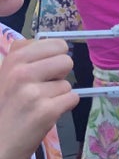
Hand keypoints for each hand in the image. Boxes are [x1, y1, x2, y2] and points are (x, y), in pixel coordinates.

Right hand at [0, 38, 77, 158]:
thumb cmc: (5, 107)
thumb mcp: (6, 74)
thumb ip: (26, 57)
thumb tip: (57, 46)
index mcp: (13, 59)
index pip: (56, 44)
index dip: (56, 58)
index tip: (45, 70)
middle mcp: (22, 72)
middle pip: (66, 61)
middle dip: (60, 75)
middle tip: (43, 88)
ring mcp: (33, 92)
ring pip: (67, 84)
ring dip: (58, 95)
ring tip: (39, 105)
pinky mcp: (46, 111)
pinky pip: (72, 99)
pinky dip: (64, 107)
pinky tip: (46, 114)